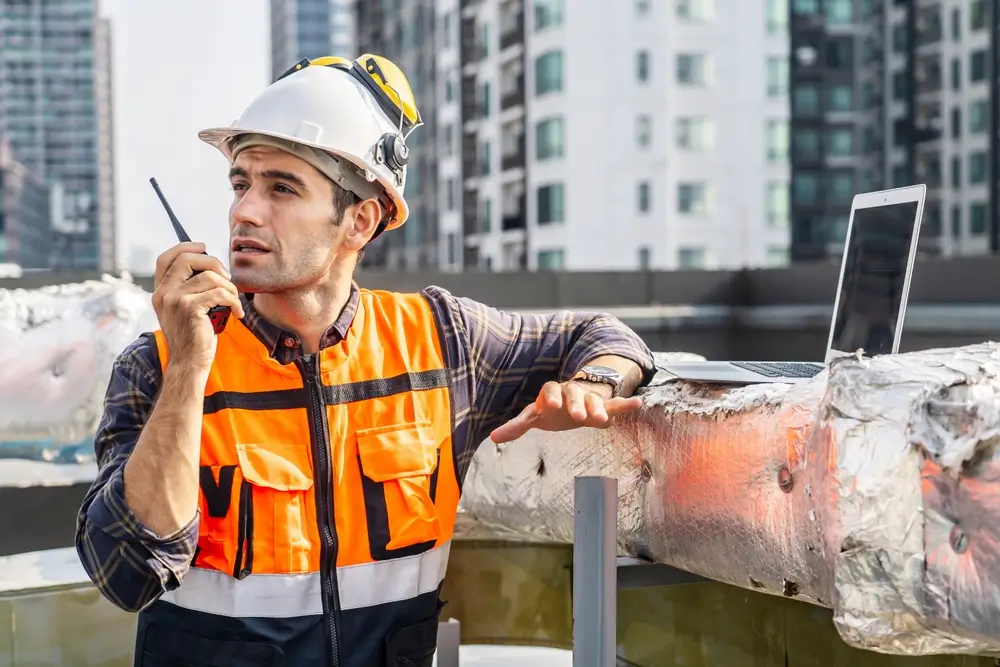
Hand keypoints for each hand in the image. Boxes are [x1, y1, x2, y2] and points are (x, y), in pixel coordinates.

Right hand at [152, 242, 244, 372]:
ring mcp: (175, 300)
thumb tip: (212, 266)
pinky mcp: (190, 309)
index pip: (165, 258)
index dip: (185, 247)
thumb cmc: (193, 337)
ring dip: (229, 287)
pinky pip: (219, 293)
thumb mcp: (185, 310)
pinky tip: (237, 313)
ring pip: (209, 276)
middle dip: (213, 263)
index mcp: (160, 292)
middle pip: (187, 259)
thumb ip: (188, 290)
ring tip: (234, 301)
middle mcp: (163, 293)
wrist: (188, 364)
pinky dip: (234, 301)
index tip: (204, 248)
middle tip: (227, 279)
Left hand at [489, 380, 642, 444]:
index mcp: (551, 393)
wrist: (573, 400)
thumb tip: (492, 437)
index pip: (549, 390)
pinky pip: (615, 404)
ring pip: (593, 400)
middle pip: (572, 393)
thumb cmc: (551, 411)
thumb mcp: (535, 417)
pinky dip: (625, 404)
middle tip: (578, 416)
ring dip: (597, 408)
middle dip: (575, 403)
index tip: (549, 406)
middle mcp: (570, 392)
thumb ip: (516, 426)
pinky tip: (637, 403)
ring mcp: (588, 399)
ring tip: (603, 419)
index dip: (549, 397)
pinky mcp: (604, 407)